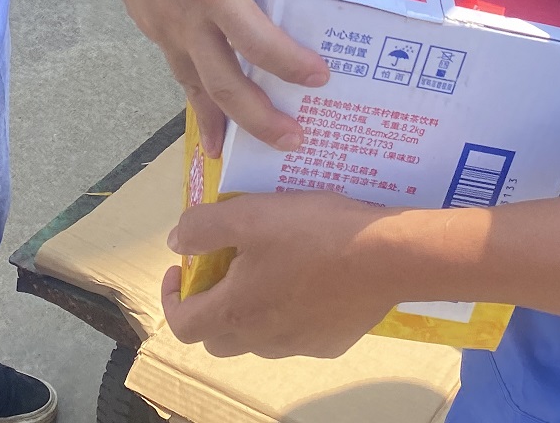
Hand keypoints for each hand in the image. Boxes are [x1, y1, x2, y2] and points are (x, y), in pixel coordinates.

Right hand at [63, 0, 328, 148]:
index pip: (253, 40)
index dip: (288, 63)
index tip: (320, 77)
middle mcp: (183, 16)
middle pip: (222, 85)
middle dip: (258, 120)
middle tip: (294, 141)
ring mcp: (162, 25)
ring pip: (197, 85)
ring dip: (227, 118)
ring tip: (252, 144)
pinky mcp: (151, 24)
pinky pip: (181, 68)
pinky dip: (200, 94)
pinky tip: (215, 108)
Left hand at [162, 191, 403, 358]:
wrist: (388, 257)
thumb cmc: (313, 233)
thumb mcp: (250, 214)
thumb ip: (204, 227)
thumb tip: (177, 243)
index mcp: (236, 311)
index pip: (183, 325)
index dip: (172, 298)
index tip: (181, 269)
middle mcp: (263, 339)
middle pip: (217, 337)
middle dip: (209, 306)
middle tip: (223, 267)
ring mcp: (299, 346)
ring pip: (257, 337)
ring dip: (249, 310)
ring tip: (266, 268)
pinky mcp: (330, 343)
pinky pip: (296, 334)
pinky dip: (288, 313)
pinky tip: (307, 280)